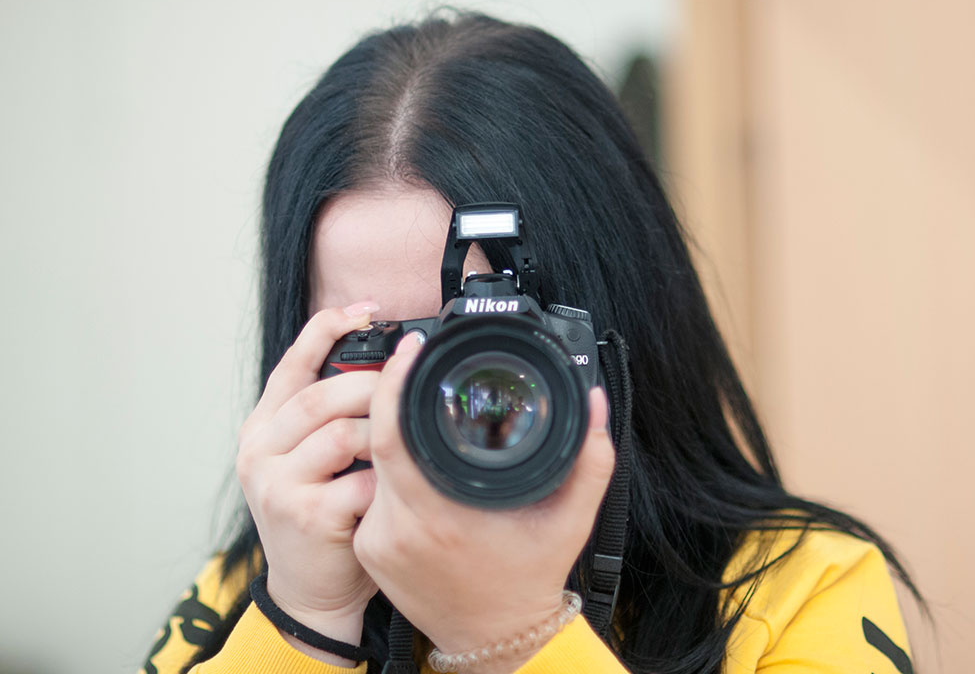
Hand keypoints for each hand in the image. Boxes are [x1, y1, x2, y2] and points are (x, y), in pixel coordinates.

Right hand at [235, 303, 381, 664]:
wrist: (312, 590)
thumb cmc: (325, 515)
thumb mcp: (315, 460)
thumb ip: (333, 417)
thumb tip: (385, 366)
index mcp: (263, 428)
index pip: (291, 363)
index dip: (327, 329)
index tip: (366, 310)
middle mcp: (259, 450)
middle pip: (321, 397)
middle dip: (371, 389)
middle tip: (404, 393)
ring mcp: (275, 483)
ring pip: (341, 434)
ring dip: (381, 438)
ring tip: (398, 450)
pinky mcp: (302, 514)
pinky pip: (358, 480)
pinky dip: (383, 481)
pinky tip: (392, 490)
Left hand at [353, 334, 615, 672]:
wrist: (497, 639)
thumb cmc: (532, 576)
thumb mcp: (573, 517)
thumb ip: (591, 457)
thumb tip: (593, 402)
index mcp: (440, 515)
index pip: (393, 432)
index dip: (395, 382)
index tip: (410, 347)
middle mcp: (398, 529)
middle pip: (378, 441)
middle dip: (394, 398)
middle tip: (418, 366)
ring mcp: (377, 542)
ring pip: (372, 465)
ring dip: (392, 434)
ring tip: (421, 410)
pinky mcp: (369, 550)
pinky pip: (371, 493)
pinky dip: (389, 469)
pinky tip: (415, 458)